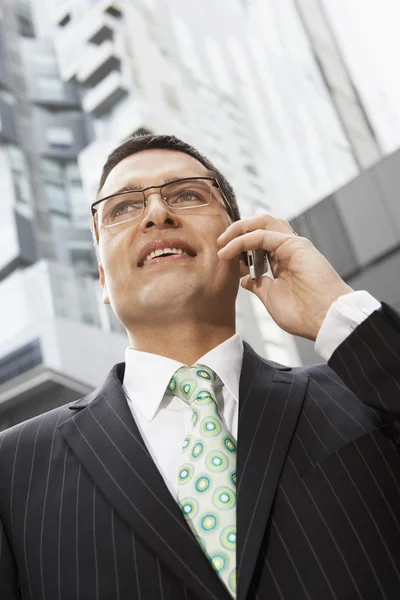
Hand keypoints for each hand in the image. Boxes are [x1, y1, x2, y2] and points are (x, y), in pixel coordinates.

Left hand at [217, 215, 352, 340]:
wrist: (324, 320)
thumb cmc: (303, 314)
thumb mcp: (271, 298)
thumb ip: (259, 285)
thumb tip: (245, 280)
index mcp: (283, 261)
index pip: (258, 242)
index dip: (238, 246)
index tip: (222, 257)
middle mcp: (288, 249)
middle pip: (260, 226)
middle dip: (237, 230)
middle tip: (219, 244)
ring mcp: (292, 245)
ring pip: (263, 222)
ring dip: (239, 228)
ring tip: (222, 242)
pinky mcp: (294, 245)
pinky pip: (262, 235)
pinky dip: (243, 240)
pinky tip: (229, 250)